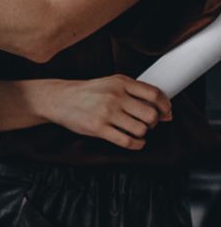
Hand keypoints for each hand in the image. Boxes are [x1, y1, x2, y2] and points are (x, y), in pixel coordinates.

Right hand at [36, 75, 171, 149]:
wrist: (59, 98)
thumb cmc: (87, 93)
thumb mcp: (110, 84)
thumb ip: (135, 93)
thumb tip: (166, 112)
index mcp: (119, 82)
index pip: (154, 93)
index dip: (165, 106)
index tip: (166, 113)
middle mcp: (114, 96)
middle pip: (151, 114)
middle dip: (153, 122)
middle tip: (146, 123)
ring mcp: (106, 112)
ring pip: (141, 129)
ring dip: (142, 133)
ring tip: (134, 130)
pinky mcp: (99, 128)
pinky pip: (128, 141)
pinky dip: (136, 144)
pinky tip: (133, 140)